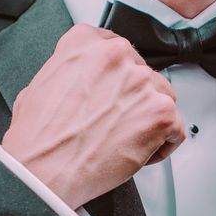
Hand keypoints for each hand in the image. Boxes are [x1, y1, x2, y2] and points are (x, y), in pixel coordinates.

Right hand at [1, 26, 185, 208]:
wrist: (44, 172)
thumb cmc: (38, 138)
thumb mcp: (39, 84)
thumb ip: (69, 70)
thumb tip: (81, 78)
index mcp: (86, 43)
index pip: (117, 48)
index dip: (117, 75)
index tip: (114, 88)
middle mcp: (118, 56)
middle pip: (142, 72)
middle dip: (133, 97)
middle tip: (115, 121)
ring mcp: (142, 83)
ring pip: (163, 96)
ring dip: (149, 116)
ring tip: (124, 138)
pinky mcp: (160, 113)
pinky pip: (176, 128)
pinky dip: (163, 144)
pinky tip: (139, 153)